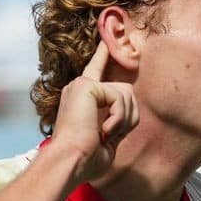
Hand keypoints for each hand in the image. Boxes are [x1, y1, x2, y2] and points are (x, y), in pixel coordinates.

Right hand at [46, 44, 138, 181]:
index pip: (96, 71)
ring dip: (123, 119)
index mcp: (81, 99)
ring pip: (126, 94)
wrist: (70, 162)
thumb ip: (117, 122)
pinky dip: (118, 118)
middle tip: (111, 136)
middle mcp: (79, 87)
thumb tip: (130, 116)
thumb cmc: (85, 160)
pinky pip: (119, 97)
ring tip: (105, 134)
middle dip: (128, 116)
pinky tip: (104, 130)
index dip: (102, 55)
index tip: (106, 38)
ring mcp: (82, 85)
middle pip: (125, 91)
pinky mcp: (86, 86)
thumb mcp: (107, 140)